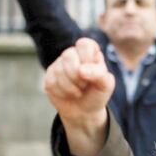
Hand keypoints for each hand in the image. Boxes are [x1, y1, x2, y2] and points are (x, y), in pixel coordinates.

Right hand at [43, 38, 114, 155]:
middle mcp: (73, 55)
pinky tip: (68, 95)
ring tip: (78, 91)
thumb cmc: (97, 94)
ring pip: (58, 70)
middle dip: (77, 76)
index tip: (91, 72)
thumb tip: (81, 70)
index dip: (87, 59)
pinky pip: (51, 82)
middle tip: (85, 85)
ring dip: (71, 87)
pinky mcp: (49, 76)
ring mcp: (59, 64)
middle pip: (68, 55)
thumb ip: (100, 74)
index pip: (84, 44)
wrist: (84, 112)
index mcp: (89, 52)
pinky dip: (62, 93)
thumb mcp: (106, 85)